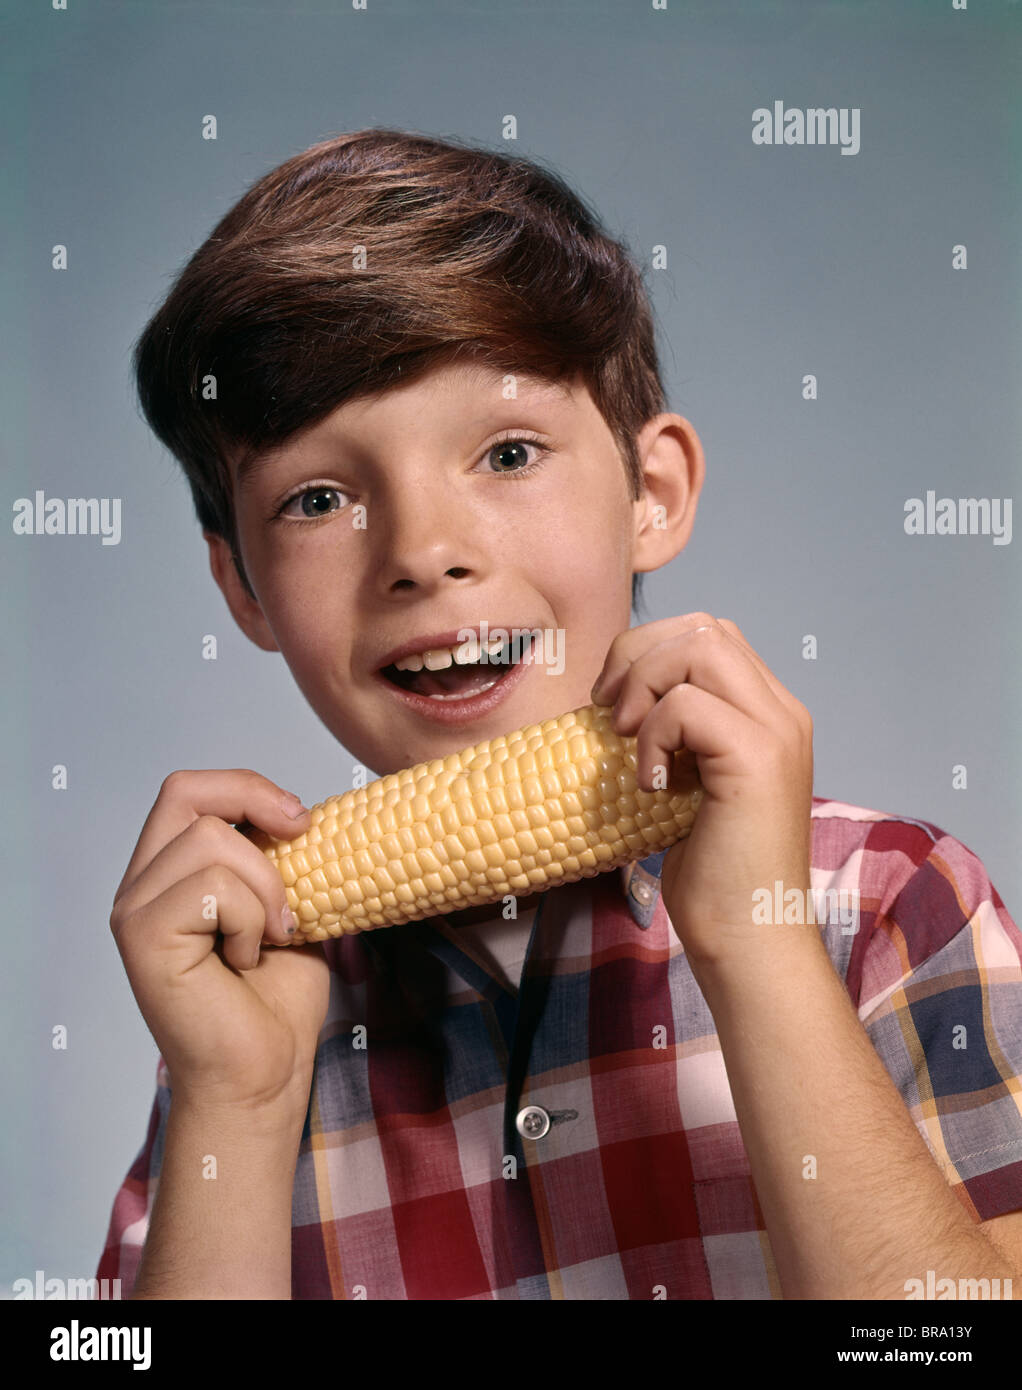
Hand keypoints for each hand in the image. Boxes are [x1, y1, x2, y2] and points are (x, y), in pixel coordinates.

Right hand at [109, 771, 330, 1115]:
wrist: (264, 1073)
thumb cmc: (276, 1001)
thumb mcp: (290, 905)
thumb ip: (281, 856)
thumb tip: (305, 812)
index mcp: (168, 872)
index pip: (190, 790)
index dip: (247, 787)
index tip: (301, 819)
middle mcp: (140, 886)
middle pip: (187, 794)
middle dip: (256, 808)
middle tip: (300, 844)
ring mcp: (134, 910)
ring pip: (211, 841)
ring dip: (265, 886)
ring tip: (270, 935)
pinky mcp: (142, 936)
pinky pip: (213, 887)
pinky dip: (250, 919)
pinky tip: (246, 959)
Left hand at [591, 613, 813, 966]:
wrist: (748, 941)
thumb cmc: (712, 877)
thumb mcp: (687, 787)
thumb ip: (674, 735)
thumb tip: (612, 698)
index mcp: (769, 714)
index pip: (709, 635)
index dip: (649, 653)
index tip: (612, 706)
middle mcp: (782, 712)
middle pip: (703, 627)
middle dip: (638, 655)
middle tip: (607, 714)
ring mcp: (777, 731)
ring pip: (699, 647)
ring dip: (644, 685)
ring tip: (628, 742)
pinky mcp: (759, 758)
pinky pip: (686, 705)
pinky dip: (651, 736)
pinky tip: (650, 785)